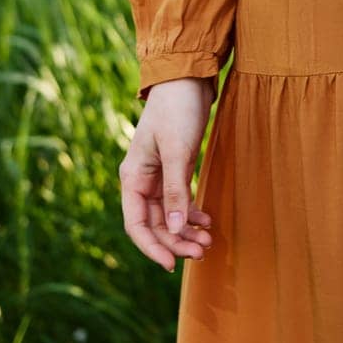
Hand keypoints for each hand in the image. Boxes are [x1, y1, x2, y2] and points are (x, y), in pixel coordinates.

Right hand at [119, 77, 217, 271]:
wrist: (189, 77)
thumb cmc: (177, 109)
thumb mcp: (177, 149)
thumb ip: (176, 189)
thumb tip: (176, 228)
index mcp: (133, 177)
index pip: (136, 225)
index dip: (153, 248)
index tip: (172, 265)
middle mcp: (142, 179)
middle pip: (155, 223)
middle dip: (177, 241)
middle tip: (203, 252)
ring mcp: (158, 174)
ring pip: (169, 213)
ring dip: (186, 229)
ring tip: (209, 241)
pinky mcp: (175, 166)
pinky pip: (179, 199)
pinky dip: (192, 211)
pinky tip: (207, 220)